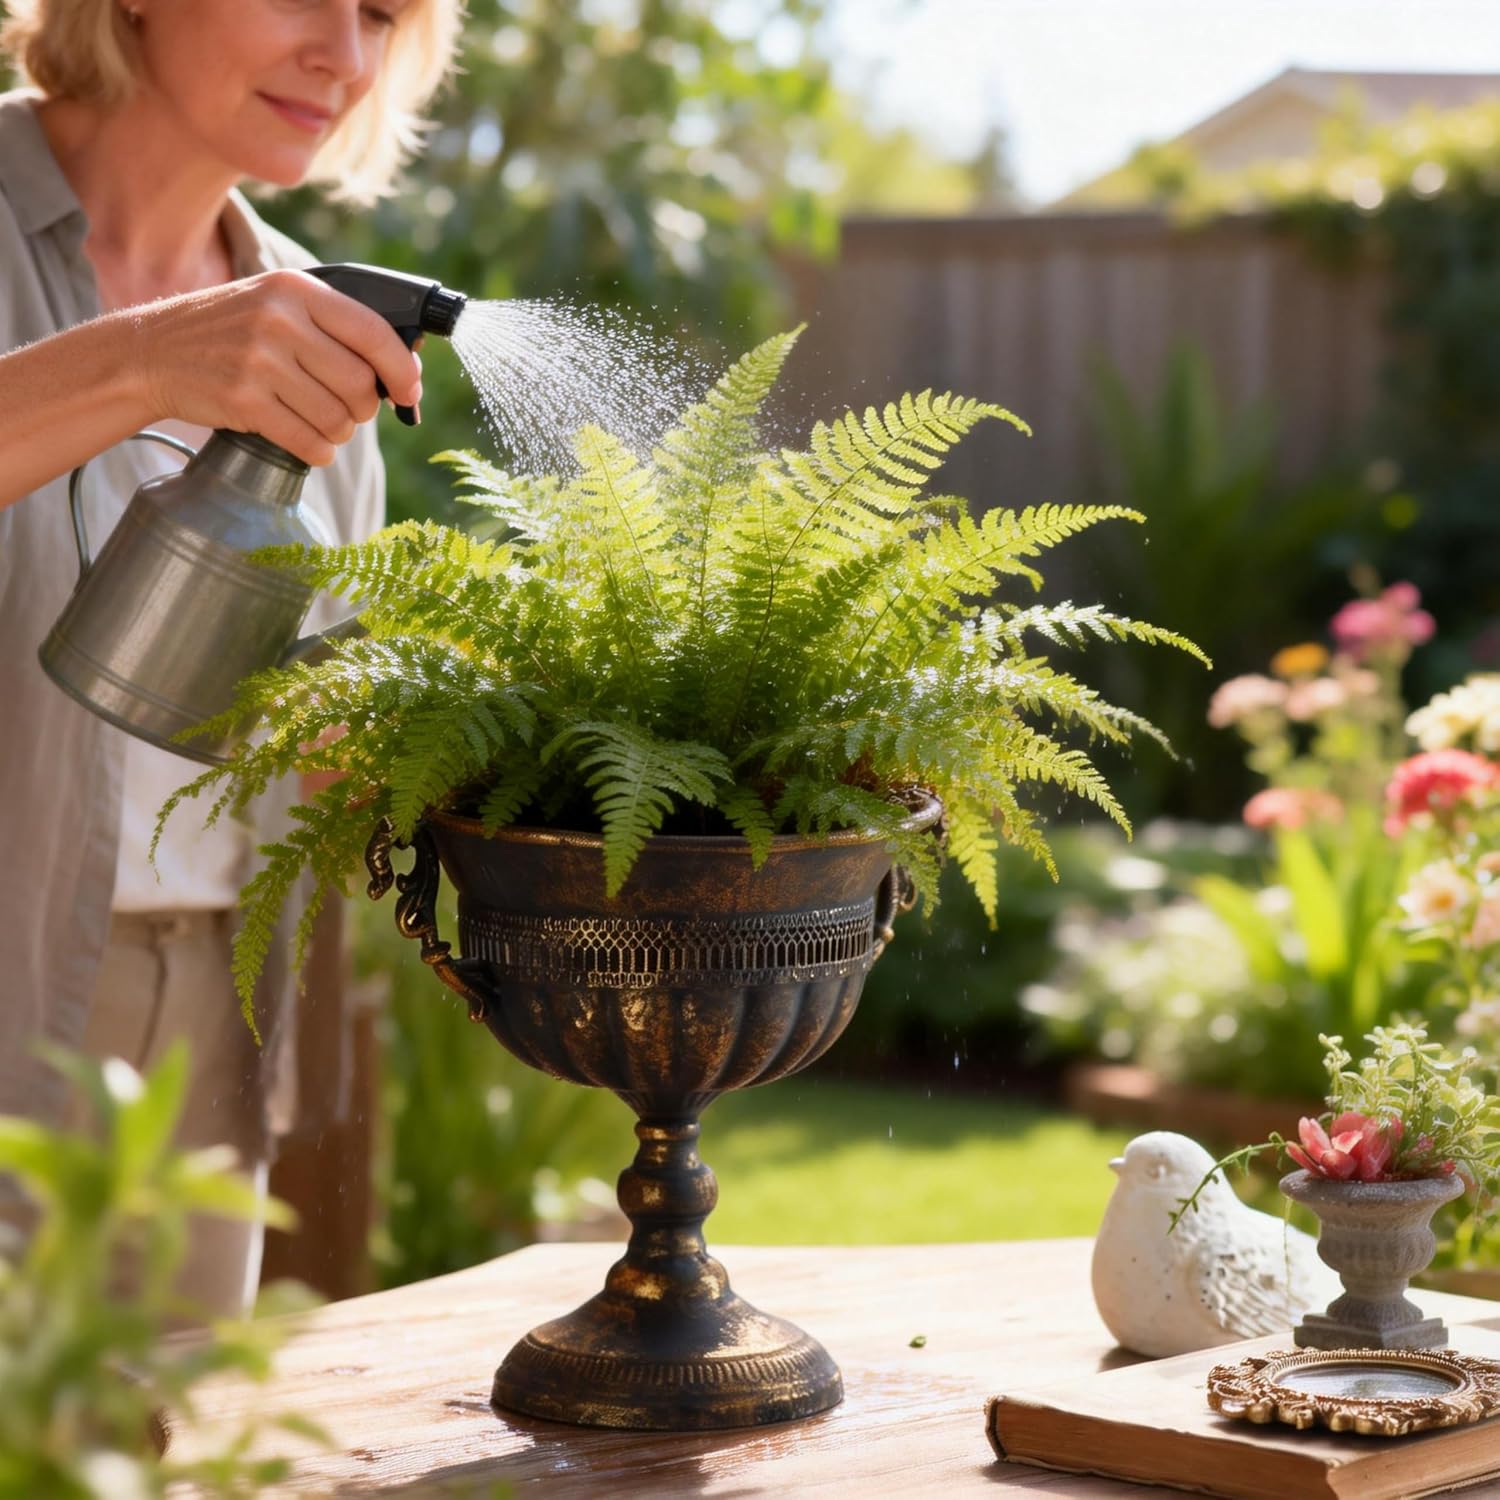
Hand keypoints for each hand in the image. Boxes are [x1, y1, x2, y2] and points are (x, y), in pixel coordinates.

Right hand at [134, 270, 422, 465]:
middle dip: (364, 408)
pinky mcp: (243, 400)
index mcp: (297, 290)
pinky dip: (319, 451)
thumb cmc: (228, 333)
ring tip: (322, 424)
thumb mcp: (275, 305)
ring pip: (338, 418)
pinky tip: (310, 444)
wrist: (149, 352)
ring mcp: (259, 361)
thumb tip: (409, 363)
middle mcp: (279, 320)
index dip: (402, 370)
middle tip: (350, 410)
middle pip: (360, 384)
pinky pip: (309, 442)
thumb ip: (334, 325)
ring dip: (340, 432)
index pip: (374, 333)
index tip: (409, 392)